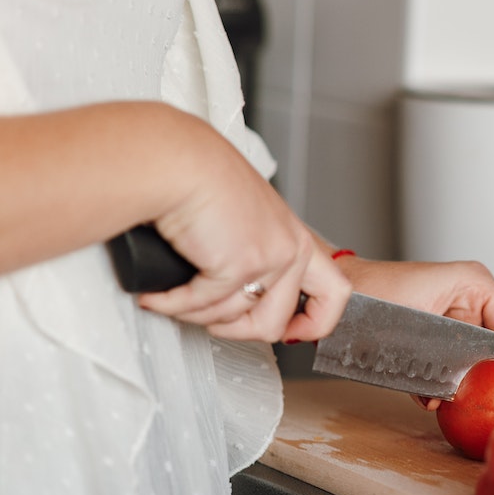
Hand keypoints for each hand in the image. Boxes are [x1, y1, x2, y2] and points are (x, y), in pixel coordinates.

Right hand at [135, 112, 351, 341]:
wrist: (177, 161)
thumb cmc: (199, 180)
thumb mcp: (245, 220)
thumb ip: (256, 253)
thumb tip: (241, 295)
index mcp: (296, 238)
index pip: (335, 293)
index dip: (315, 323)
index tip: (290, 333)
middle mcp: (292, 249)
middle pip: (275, 324)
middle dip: (234, 330)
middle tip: (207, 315)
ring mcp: (269, 259)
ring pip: (233, 320)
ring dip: (195, 314)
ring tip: (173, 293)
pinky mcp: (239, 266)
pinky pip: (201, 307)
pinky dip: (172, 304)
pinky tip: (158, 294)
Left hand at [333, 255, 493, 409]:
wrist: (340, 301)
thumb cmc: (372, 297)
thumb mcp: (421, 324)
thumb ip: (455, 353)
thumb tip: (468, 385)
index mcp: (476, 284)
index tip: (493, 379)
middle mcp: (472, 298)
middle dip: (483, 373)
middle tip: (466, 392)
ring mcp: (457, 316)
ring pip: (478, 358)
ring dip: (461, 381)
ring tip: (441, 396)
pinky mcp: (441, 334)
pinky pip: (456, 362)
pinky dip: (443, 382)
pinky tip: (427, 394)